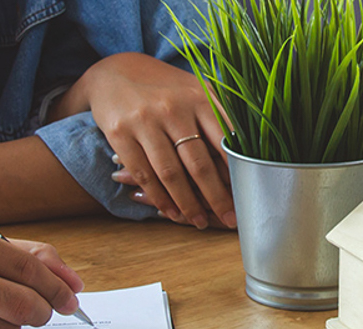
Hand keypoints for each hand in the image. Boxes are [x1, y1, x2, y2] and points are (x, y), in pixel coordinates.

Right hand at [51, 52, 234, 228]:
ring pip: (171, 174)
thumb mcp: (194, 91)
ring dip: (187, 204)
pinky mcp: (120, 134)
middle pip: (199, 163)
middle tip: (230, 220)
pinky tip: (170, 212)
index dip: (237, 172)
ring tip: (199, 222)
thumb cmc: (163, 88)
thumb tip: (245, 156)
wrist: (114, 72)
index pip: (224, 142)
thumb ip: (218, 116)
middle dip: (217, 197)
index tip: (248, 196)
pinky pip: (144, 174)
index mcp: (198, 97)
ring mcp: (145, 122)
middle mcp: (173, 109)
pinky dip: (159, 197)